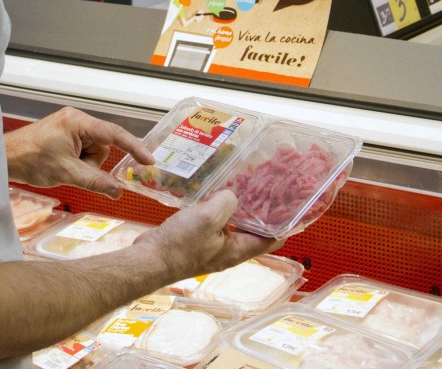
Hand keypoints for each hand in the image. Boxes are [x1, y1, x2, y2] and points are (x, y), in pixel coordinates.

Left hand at [6, 108, 152, 198]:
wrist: (4, 158)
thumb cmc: (29, 159)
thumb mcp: (67, 173)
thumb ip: (96, 182)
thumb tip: (118, 191)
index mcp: (78, 122)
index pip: (115, 134)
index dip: (134, 147)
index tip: (148, 160)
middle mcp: (76, 120)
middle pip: (102, 146)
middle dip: (92, 163)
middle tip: (72, 170)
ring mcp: (70, 127)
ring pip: (93, 152)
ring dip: (83, 165)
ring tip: (62, 168)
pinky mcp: (64, 135)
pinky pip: (82, 151)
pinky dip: (76, 163)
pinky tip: (61, 165)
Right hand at [136, 191, 283, 282]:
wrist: (149, 260)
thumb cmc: (179, 246)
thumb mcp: (209, 218)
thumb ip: (227, 202)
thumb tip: (230, 195)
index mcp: (239, 250)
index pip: (274, 238)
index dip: (286, 222)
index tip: (293, 203)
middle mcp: (230, 249)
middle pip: (254, 228)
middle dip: (261, 207)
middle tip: (267, 184)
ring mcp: (213, 244)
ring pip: (233, 221)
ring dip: (239, 204)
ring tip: (243, 181)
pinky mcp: (198, 238)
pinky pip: (215, 219)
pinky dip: (218, 205)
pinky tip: (214, 190)